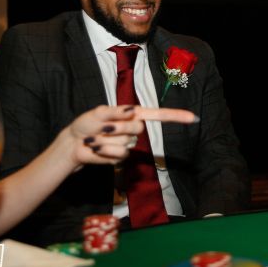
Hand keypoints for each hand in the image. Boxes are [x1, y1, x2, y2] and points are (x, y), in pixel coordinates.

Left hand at [67, 105, 197, 166]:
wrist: (74, 144)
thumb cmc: (86, 124)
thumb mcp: (99, 112)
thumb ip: (116, 112)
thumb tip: (133, 109)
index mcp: (132, 114)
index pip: (157, 115)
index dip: (175, 116)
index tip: (193, 118)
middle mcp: (133, 128)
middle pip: (138, 128)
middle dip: (119, 127)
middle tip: (103, 127)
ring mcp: (128, 143)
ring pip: (126, 142)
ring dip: (106, 139)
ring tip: (95, 138)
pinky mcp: (120, 157)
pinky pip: (119, 153)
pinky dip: (104, 149)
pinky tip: (96, 148)